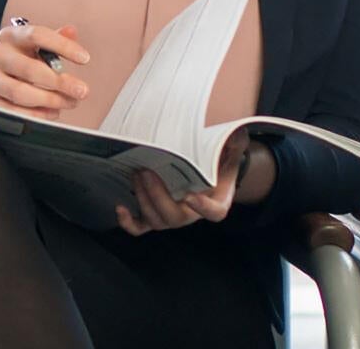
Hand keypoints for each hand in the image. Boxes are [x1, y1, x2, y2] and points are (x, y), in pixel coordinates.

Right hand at [0, 21, 90, 120]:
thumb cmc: (11, 62)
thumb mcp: (28, 47)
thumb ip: (51, 41)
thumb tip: (72, 32)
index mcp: (9, 36)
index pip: (37, 35)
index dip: (63, 46)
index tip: (85, 59)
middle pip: (31, 69)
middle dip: (61, 82)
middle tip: (82, 91)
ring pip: (21, 93)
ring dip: (50, 101)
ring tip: (69, 102)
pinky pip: (13, 112)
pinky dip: (36, 115)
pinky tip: (52, 113)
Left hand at [116, 130, 248, 235]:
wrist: (203, 173)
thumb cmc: (216, 164)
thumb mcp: (229, 153)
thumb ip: (234, 144)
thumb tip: (238, 132)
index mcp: (216, 202)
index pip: (214, 212)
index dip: (203, 208)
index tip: (192, 196)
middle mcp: (193, 214)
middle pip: (175, 217)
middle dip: (158, 196)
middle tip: (147, 172)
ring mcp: (172, 217)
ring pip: (156, 220)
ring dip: (143, 199)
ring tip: (136, 175)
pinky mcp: (155, 216)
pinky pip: (140, 227)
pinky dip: (128, 222)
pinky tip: (120, 207)